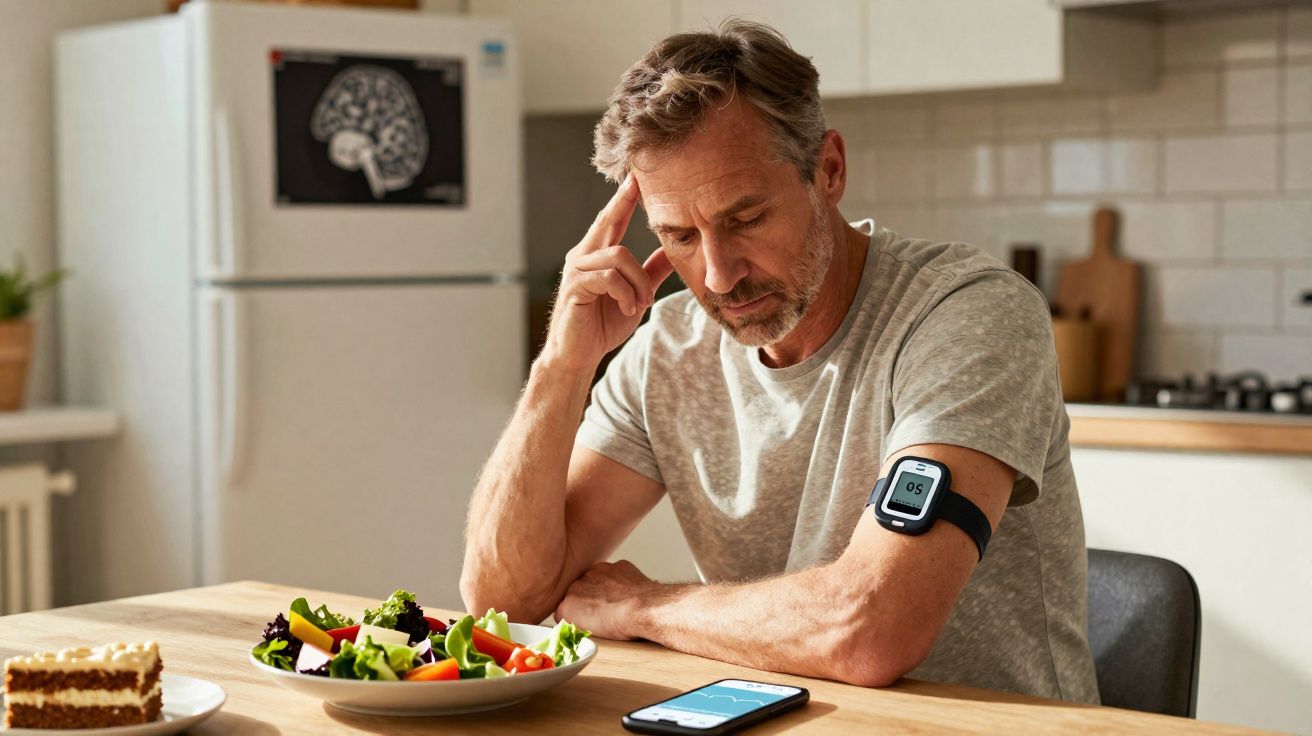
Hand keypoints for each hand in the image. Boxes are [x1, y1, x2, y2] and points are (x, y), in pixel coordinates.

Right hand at [540, 176, 674, 373]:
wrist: (579, 355)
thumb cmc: (603, 324)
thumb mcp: (636, 294)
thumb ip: (651, 272)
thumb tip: (673, 249)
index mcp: (596, 255)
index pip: (611, 220)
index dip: (623, 199)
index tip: (635, 177)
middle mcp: (583, 256)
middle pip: (607, 223)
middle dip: (623, 203)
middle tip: (636, 183)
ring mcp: (577, 271)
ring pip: (618, 256)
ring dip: (638, 281)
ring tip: (641, 302)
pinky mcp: (575, 288)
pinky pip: (609, 278)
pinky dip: (626, 293)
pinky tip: (630, 307)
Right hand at [554, 560, 657, 639]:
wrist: (642, 608)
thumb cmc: (618, 625)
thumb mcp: (585, 632)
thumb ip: (572, 620)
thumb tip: (570, 617)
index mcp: (567, 603)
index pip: (566, 607)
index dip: (577, 614)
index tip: (587, 619)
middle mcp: (578, 583)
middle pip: (580, 590)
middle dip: (589, 598)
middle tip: (604, 612)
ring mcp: (599, 571)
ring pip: (598, 578)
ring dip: (605, 588)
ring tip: (618, 603)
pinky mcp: (619, 565)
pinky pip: (617, 573)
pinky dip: (621, 581)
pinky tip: (629, 593)